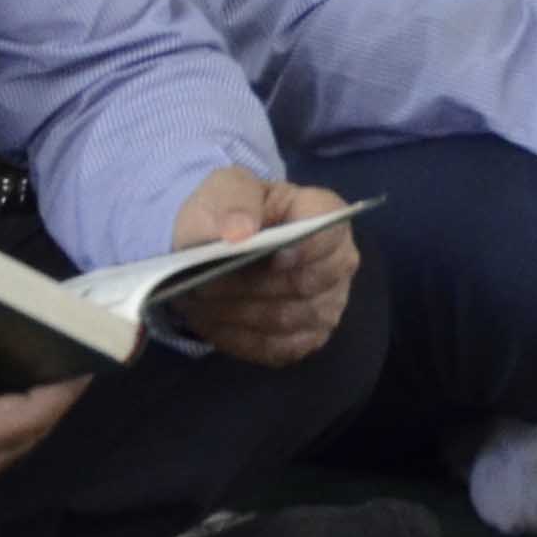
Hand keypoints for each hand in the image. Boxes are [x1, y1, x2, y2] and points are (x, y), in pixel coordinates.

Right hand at [0, 299, 87, 511]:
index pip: (23, 419)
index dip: (60, 391)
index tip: (90, 360)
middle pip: (29, 435)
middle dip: (55, 397)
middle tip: (80, 352)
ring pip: (17, 448)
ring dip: (38, 413)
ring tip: (59, 368)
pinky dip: (15, 426)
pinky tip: (22, 393)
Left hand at [160, 170, 360, 364]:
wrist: (219, 243)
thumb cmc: (230, 212)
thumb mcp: (226, 188)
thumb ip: (234, 201)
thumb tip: (239, 232)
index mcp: (325, 213)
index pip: (328, 232)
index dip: (303, 248)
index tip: (269, 256)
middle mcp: (338, 261)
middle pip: (304, 283)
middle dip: (249, 286)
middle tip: (202, 282)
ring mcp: (327, 304)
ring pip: (285, 319)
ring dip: (237, 313)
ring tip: (198, 302)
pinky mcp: (307, 338)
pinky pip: (276, 348)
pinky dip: (239, 338)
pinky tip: (212, 322)